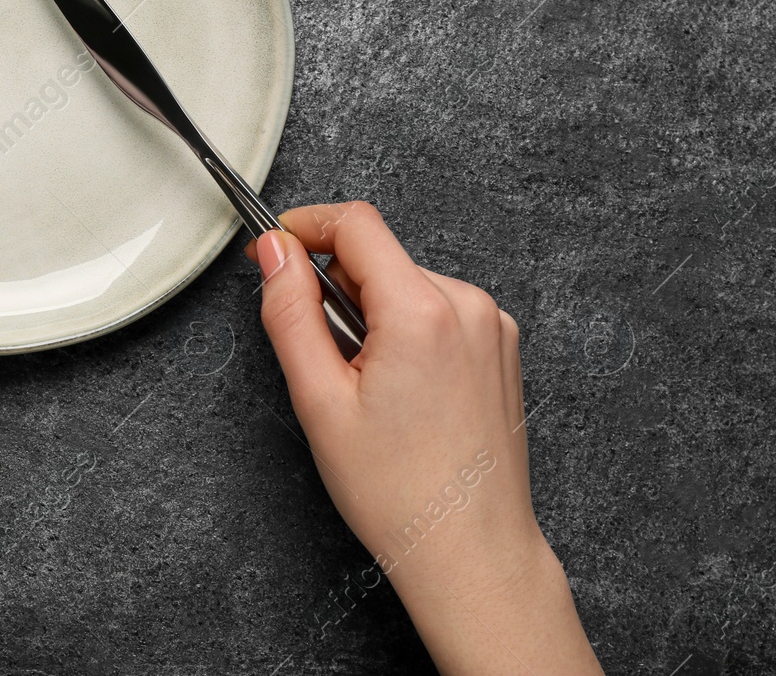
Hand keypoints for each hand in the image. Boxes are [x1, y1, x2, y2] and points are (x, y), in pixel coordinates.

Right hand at [251, 203, 602, 674]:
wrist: (470, 551)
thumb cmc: (398, 492)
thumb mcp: (318, 399)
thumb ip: (289, 311)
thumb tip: (274, 252)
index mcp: (422, 311)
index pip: (355, 224)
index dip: (304, 226)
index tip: (274, 247)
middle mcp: (468, 305)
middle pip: (379, 256)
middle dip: (336, 286)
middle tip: (321, 355)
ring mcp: (493, 325)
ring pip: (406, 283)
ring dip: (371, 311)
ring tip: (364, 385)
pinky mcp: (501, 346)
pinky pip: (438, 309)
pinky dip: (405, 329)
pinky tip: (399, 390)